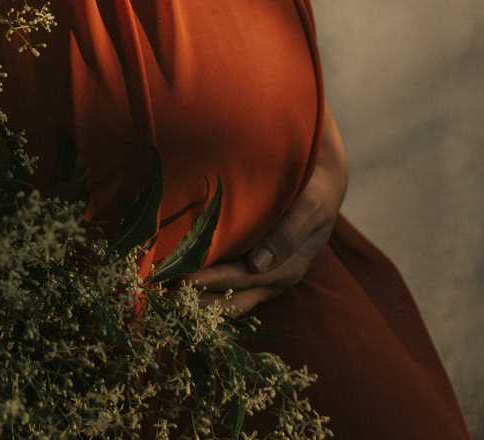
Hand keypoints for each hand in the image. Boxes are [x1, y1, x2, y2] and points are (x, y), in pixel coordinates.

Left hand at [184, 102, 348, 316]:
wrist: (320, 181)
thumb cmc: (315, 191)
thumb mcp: (311, 207)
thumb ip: (288, 234)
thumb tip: (258, 265)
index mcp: (288, 268)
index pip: (243, 279)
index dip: (212, 281)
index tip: (182, 279)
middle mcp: (272, 279)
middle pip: (232, 300)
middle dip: (199, 302)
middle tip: (163, 297)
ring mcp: (261, 277)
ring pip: (227, 299)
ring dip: (198, 300)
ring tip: (164, 297)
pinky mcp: (251, 268)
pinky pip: (226, 287)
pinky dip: (203, 288)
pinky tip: (177, 283)